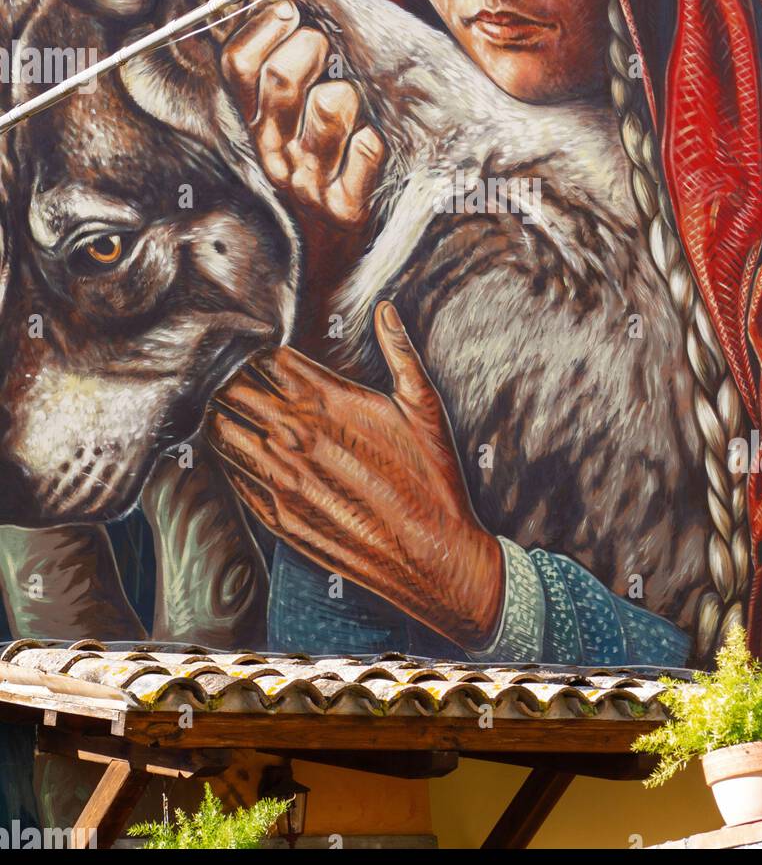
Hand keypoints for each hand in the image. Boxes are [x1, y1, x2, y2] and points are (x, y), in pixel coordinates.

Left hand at [205, 301, 504, 649]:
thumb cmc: (432, 478)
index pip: (267, 360)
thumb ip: (400, 351)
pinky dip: (234, 461)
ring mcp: (283, 480)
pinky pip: (235, 477)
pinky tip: (244, 455)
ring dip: (225, 418)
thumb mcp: (424, 406)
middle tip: (236, 380)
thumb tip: (385, 308)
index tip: (260, 354)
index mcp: (330, 401)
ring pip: (226, 433)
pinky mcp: (278, 517)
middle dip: (234, 381)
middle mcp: (298, 437)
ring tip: (231, 413)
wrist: (433, 556)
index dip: (259, 354)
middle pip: (237, 391)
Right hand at [219, 0, 385, 239]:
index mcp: (255, 121)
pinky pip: (367, 147)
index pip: (237, 64)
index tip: (290, 10)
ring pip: (329, 105)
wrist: (335, 246)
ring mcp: (308, 180)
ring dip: (346, 95)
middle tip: (327, 54)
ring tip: (349, 104)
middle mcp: (274, 150)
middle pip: (281, 79)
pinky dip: (373, 141)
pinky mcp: (345, 207)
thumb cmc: (325, 158)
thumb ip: (278, 61)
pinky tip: (369, 144)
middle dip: (312, 49)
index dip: (263, 27)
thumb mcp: (291, 115)